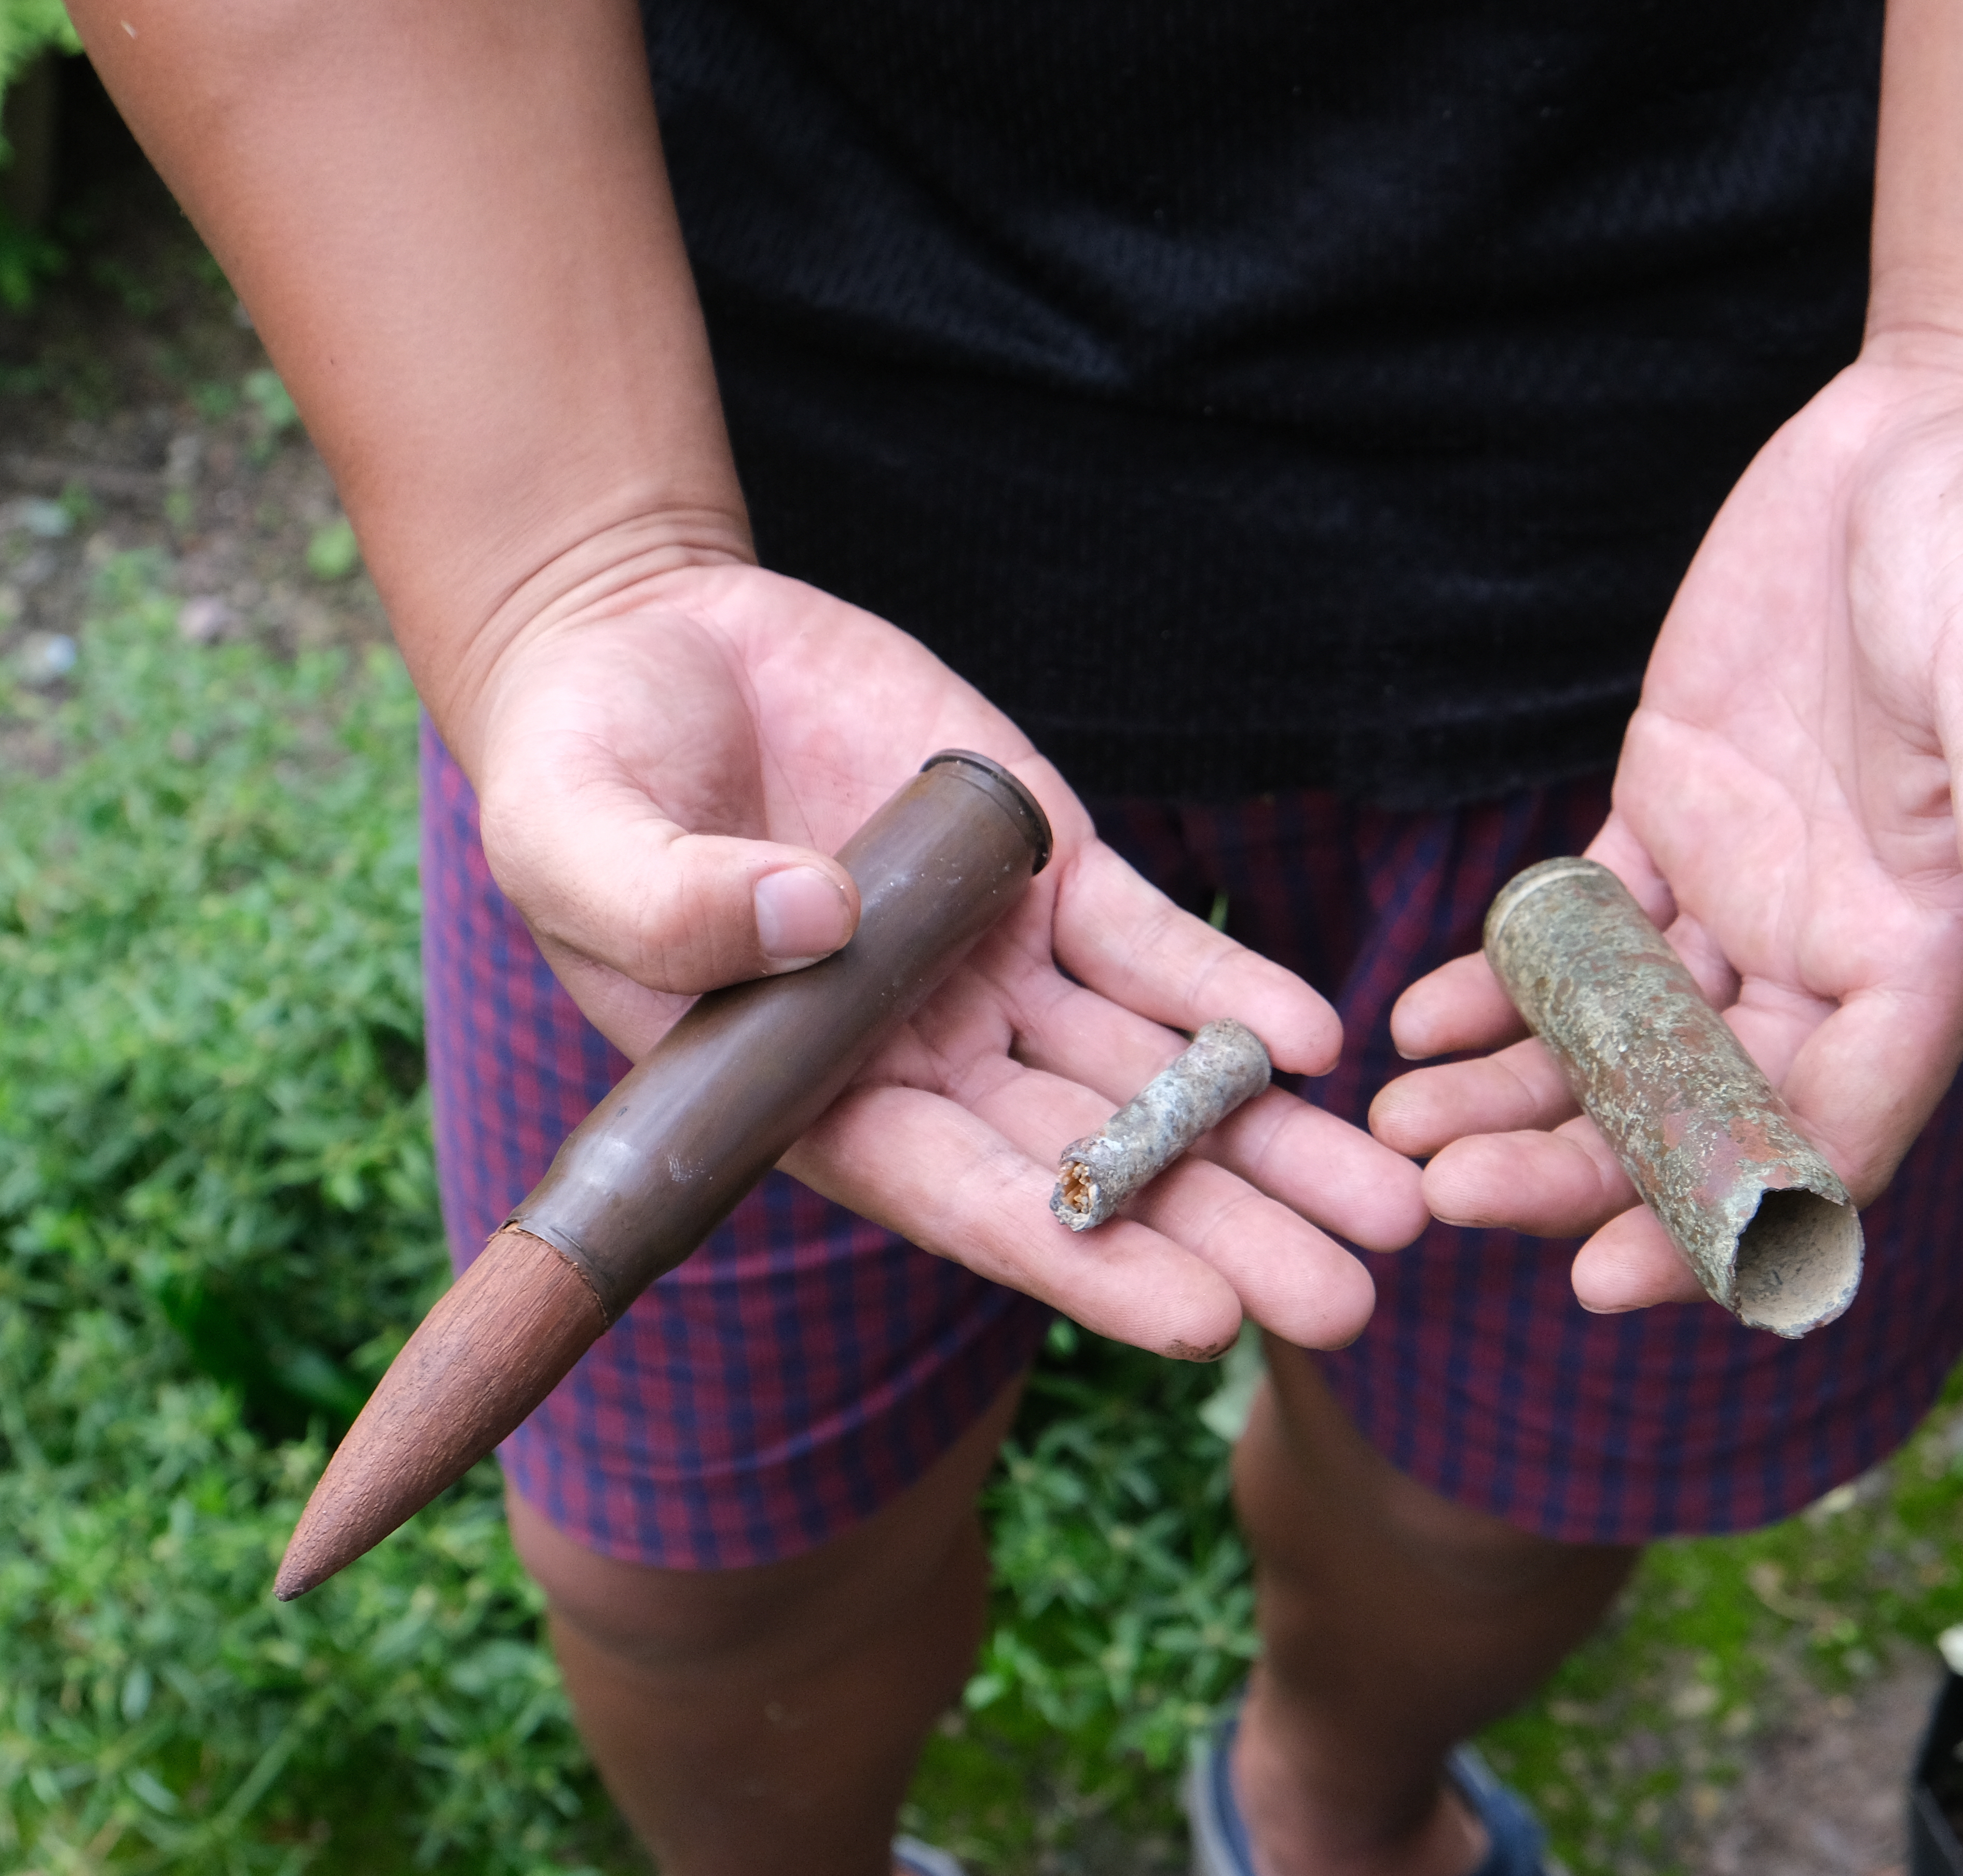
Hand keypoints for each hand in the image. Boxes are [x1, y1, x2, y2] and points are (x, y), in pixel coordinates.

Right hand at [463, 558, 1427, 1357]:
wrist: (643, 644)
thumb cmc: (578, 771)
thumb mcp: (572, 837)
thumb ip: (665, 902)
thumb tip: (813, 921)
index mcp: (805, 1095)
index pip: (960, 1200)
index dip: (1079, 1258)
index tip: (1199, 1318)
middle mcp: (918, 1054)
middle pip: (1089, 1163)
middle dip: (1221, 1231)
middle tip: (1352, 1302)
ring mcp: (992, 964)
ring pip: (1148, 1072)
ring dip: (1265, 1138)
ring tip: (1390, 1204)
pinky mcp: (1041, 863)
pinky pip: (1151, 945)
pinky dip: (1229, 992)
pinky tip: (1316, 1043)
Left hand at [1367, 343, 1962, 1312]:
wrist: (1947, 430)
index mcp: (1924, 955)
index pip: (1817, 1138)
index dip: (1712, 1221)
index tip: (1596, 1284)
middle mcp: (1829, 948)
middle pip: (1692, 1108)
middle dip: (1570, 1169)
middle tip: (1440, 1195)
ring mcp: (1745, 887)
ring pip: (1620, 1037)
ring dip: (1517, 1093)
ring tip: (1402, 1136)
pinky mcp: (1674, 809)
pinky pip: (1580, 931)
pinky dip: (1505, 981)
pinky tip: (1420, 1018)